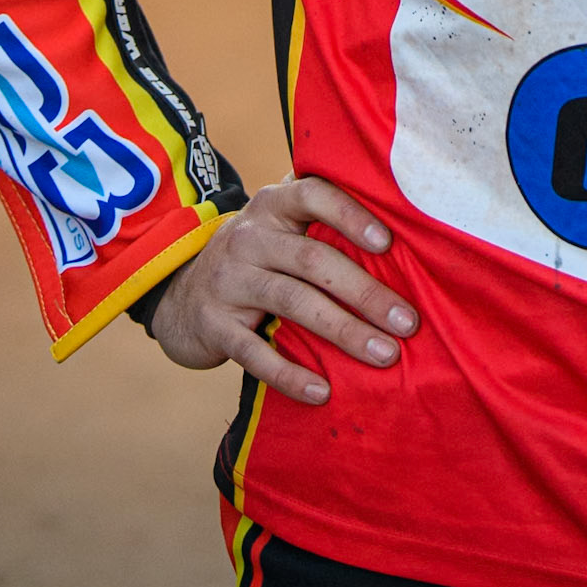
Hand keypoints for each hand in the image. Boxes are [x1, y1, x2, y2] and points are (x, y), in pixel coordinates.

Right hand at [150, 175, 418, 405]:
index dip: (350, 214)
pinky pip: (255, 353)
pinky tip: (322, 393)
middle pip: (313, 260)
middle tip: (407, 321)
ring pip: (293, 303)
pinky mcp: (214, 325)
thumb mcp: (278, 228)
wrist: (179, 295)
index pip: (312, 194)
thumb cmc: (257, 259)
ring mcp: (228, 280)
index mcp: (273, 206)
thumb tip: (404, 237)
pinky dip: (290, 374)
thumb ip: (321, 224)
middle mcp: (249, 237)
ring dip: (344, 331)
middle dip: (365, 292)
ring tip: (385, 355)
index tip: (388, 242)